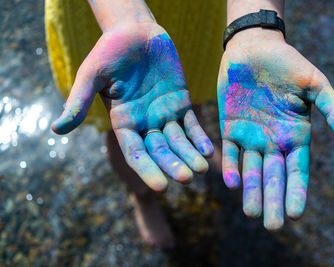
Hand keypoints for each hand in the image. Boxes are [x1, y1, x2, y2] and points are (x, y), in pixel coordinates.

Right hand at [52, 23, 213, 191]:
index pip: (135, 153)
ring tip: (202, 169)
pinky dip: (199, 137)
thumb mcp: (92, 74)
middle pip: (160, 151)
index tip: (161, 186)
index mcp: (123, 122)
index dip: (147, 169)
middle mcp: (145, 123)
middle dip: (173, 165)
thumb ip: (79, 101)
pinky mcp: (180, 102)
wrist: (135, 31)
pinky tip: (208, 149)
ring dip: (190, 155)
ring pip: (179, 141)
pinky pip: (191, 124)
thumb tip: (56, 130)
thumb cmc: (110, 50)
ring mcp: (164, 114)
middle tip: (187, 178)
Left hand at [218, 29, 333, 229]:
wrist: (253, 48)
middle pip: (274, 177)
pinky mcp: (229, 127)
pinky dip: (229, 166)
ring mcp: (250, 136)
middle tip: (273, 226)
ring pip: (251, 170)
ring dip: (251, 191)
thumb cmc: (287, 63)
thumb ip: (333, 110)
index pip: (297, 170)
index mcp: (295, 135)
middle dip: (273, 200)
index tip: (295, 214)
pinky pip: (229, 152)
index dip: (296, 191)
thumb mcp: (315, 84)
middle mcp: (272, 141)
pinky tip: (230, 183)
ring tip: (252, 213)